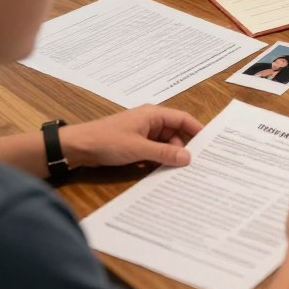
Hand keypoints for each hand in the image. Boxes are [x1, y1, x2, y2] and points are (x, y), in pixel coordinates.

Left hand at [59, 105, 203, 168]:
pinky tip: (163, 173)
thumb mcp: (139, 148)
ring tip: (181, 172)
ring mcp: (142, 134)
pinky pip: (153, 152)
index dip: (197, 130)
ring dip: (170, 156)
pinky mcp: (135, 145)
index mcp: (153, 114)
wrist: (77, 148)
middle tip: (196, 164)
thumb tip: (188, 158)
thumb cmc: (107, 141)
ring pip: (164, 144)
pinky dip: (158, 160)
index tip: (210, 144)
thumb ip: (164, 153)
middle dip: (184, 148)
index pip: (183, 119)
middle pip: (175, 133)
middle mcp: (150, 122)